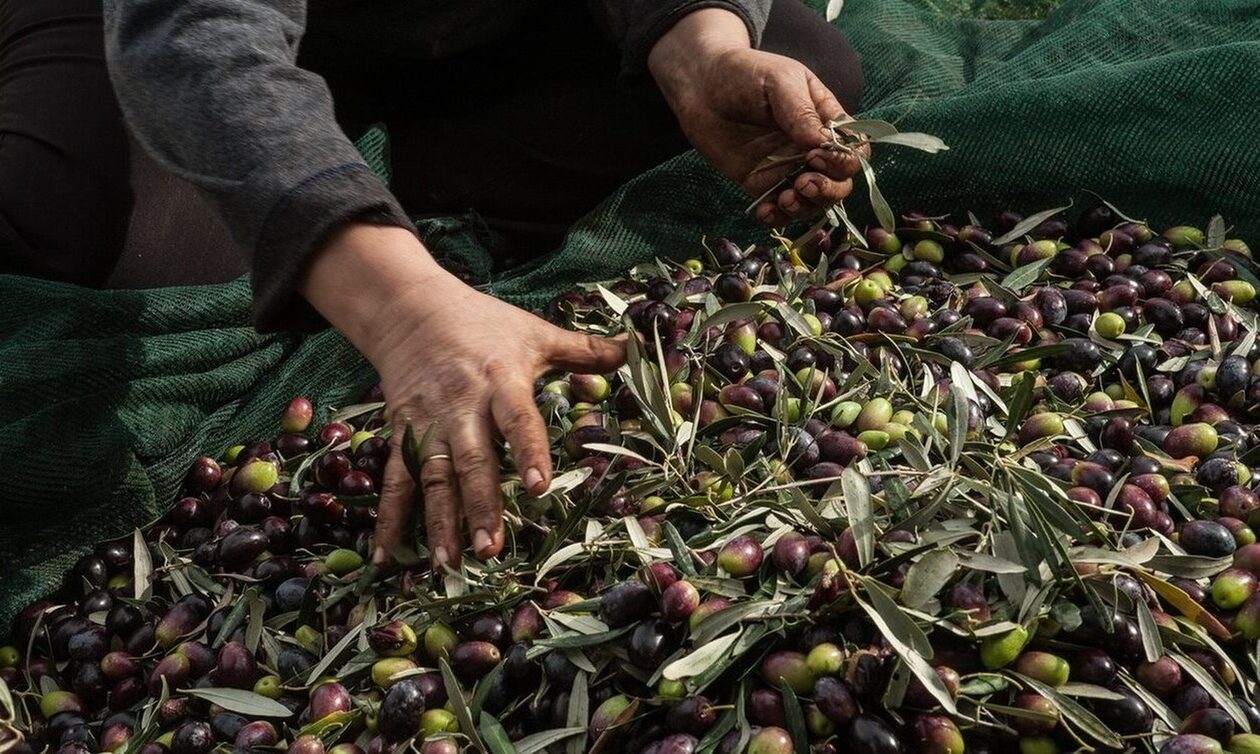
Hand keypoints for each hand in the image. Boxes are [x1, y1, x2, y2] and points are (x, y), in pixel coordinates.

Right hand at [301, 224, 626, 566]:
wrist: (409, 309)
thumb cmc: (483, 324)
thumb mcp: (534, 332)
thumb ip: (584, 349)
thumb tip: (636, 347)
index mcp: (500, 380)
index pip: (518, 420)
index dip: (529, 452)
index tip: (538, 488)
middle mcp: (461, 406)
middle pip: (470, 460)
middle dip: (479, 505)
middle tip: (490, 548)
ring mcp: (428, 423)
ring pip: (431, 477)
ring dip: (438, 521)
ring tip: (448, 562)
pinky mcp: (401, 434)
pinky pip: (396, 480)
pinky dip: (391, 519)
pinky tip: (391, 556)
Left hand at [648, 9, 861, 225]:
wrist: (701, 86)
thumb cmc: (745, 73)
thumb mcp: (779, 82)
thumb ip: (801, 112)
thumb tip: (822, 145)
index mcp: (825, 120)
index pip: (854, 149)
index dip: (845, 160)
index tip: (817, 156)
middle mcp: (812, 148)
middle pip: (840, 182)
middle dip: (829, 190)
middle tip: (803, 183)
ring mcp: (788, 168)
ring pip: (813, 201)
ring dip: (805, 207)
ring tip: (785, 199)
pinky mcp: (762, 183)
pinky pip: (779, 209)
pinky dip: (777, 217)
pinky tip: (766, 211)